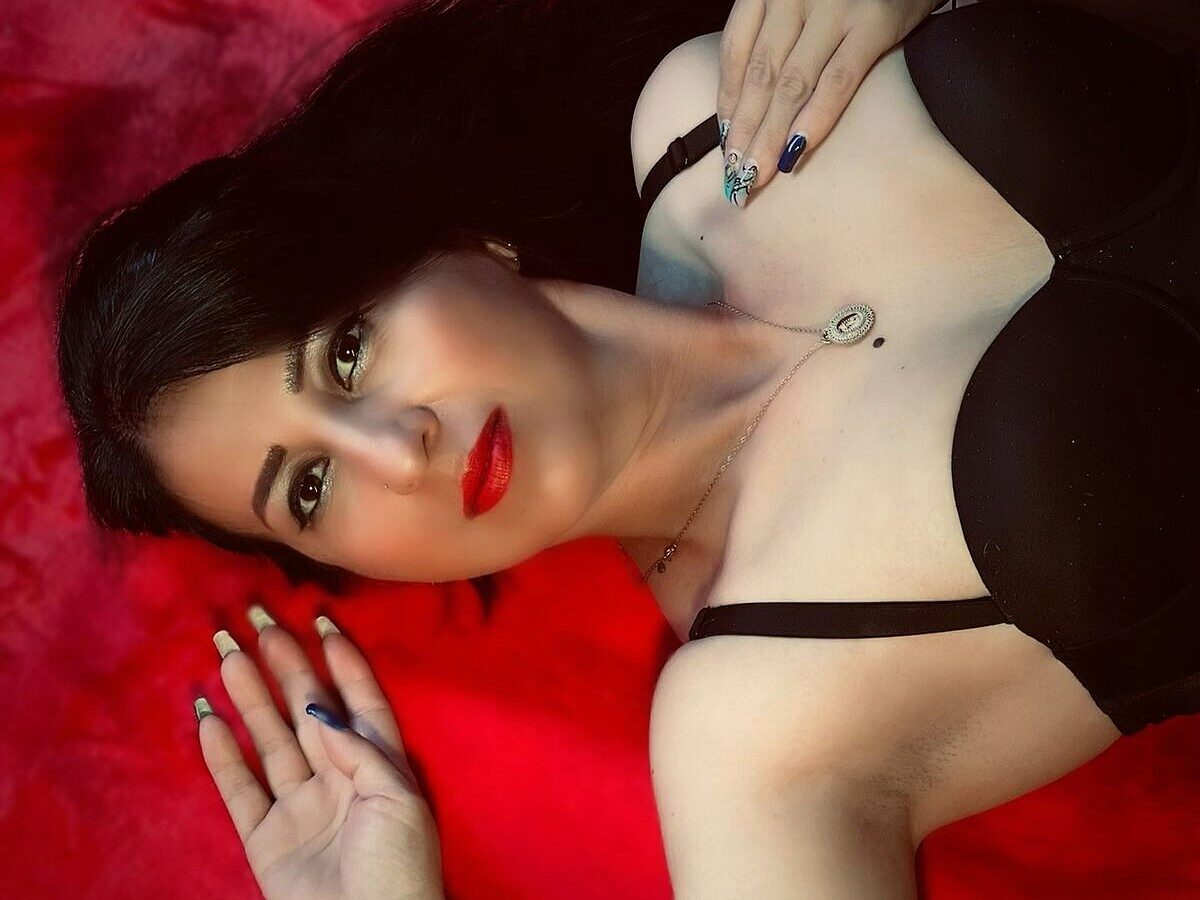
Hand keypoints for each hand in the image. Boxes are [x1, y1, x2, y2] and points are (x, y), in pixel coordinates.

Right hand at [195, 609, 443, 899]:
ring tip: (226, 653)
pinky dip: (221, 754)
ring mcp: (299, 805)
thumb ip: (359, 747)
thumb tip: (319, 709)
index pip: (359, 699)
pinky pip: (239, 787)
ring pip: (269, 738)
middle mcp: (337, 776)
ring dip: (248, 696)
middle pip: (306, 708)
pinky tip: (207, 717)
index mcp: (379, 764)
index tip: (320, 618)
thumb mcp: (397, 797)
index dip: (342, 660)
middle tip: (257, 620)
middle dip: (284, 664)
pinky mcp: (266, 837)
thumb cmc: (399, 866)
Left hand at [718, 0, 942, 205]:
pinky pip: (836, 81)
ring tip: (758, 174)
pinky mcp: (874, 22)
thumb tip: (753, 98)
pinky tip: (796, 152)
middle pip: (760, 74)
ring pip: (791, 84)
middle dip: (745, 130)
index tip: (724, 141)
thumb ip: (778, 28)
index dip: (727, 101)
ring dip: (770, 135)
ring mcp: (834, 7)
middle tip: (736, 175)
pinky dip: (814, 120)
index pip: (736, 51)